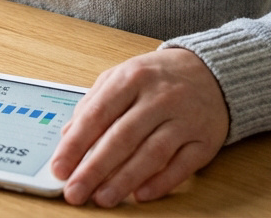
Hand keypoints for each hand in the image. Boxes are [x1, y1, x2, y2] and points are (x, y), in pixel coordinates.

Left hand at [50, 48, 227, 206]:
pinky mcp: (205, 140)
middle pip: (122, 137)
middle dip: (94, 169)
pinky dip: (161, 182)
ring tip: (102, 198)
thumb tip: (67, 135)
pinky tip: (141, 195)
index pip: (97, 114)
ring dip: (124, 180)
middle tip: (75, 191)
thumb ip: (93, 104)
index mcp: (132, 78)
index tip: (59, 168)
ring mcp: (184, 119)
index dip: (75, 144)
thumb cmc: (158, 78)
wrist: (212, 72)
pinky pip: (182, 165)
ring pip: (151, 154)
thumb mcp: (121, 78)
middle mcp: (159, 97)